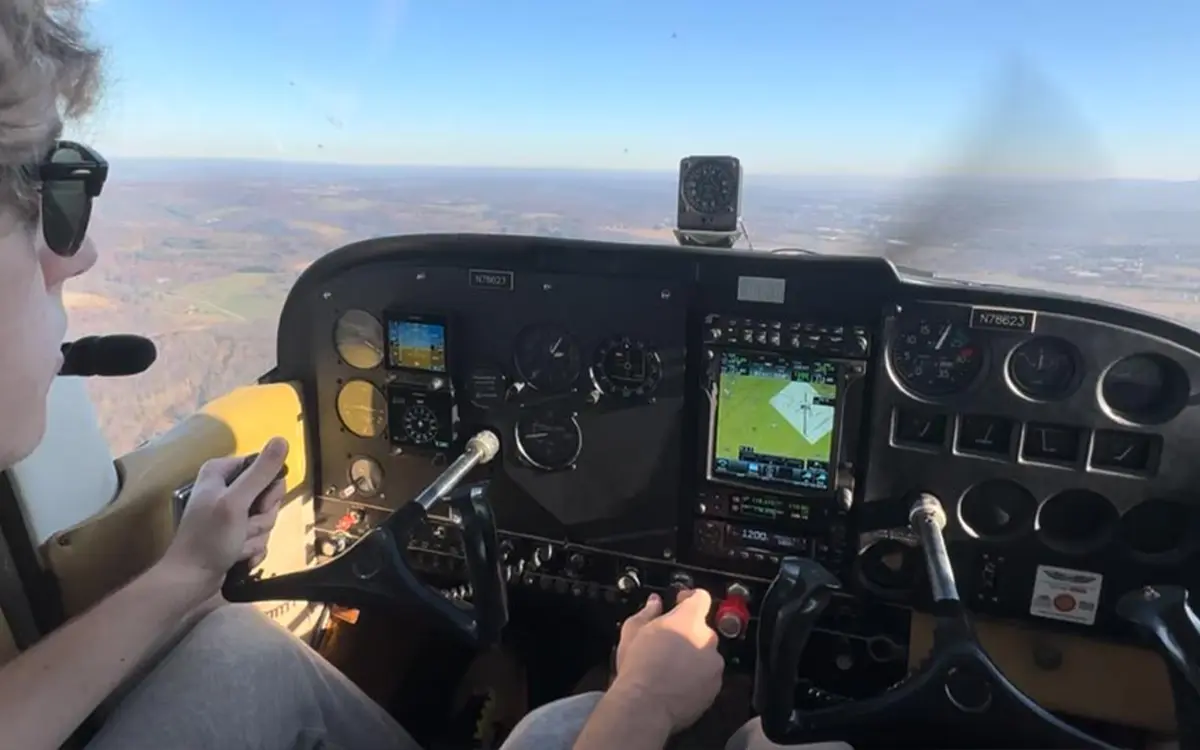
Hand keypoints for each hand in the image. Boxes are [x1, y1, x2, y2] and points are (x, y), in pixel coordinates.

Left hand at [159, 437, 289, 599]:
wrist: (191, 580)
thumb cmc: (209, 539)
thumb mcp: (236, 502)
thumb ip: (261, 473)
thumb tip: (282, 439)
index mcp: (221, 472)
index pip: (264, 467)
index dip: (268, 489)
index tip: (258, 505)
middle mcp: (226, 488)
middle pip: (269, 495)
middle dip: (262, 518)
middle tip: (244, 528)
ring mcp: (231, 513)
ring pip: (267, 518)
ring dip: (256, 536)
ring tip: (236, 546)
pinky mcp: (236, 534)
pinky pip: (261, 536)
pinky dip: (253, 549)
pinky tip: (239, 557)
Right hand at [611, 588, 723, 731]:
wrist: (646, 706)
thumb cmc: (637, 667)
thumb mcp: (632, 632)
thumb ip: (647, 612)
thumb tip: (654, 603)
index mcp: (688, 619)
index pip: (700, 597)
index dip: (690, 598)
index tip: (681, 602)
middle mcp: (706, 639)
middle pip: (702, 629)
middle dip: (688, 633)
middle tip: (667, 644)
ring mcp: (713, 664)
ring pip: (706, 654)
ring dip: (693, 657)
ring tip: (670, 669)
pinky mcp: (715, 687)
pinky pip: (708, 676)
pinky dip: (697, 678)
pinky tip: (677, 684)